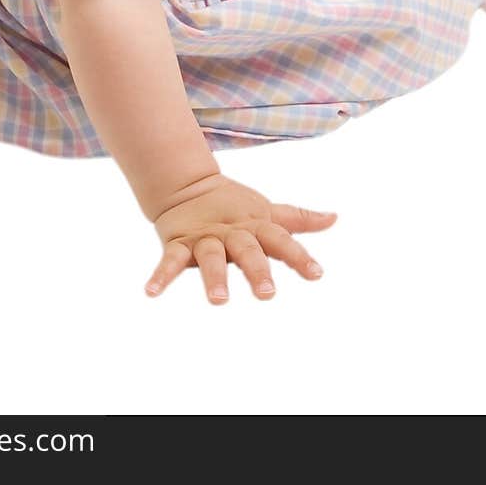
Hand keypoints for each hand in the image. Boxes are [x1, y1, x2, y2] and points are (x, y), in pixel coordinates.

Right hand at [145, 172, 336, 303]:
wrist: (187, 185)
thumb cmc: (233, 207)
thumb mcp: (266, 212)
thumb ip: (297, 219)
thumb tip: (334, 217)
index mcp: (255, 225)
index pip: (281, 240)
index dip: (299, 256)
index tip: (317, 274)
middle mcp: (232, 232)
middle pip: (247, 249)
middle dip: (257, 269)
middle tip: (267, 293)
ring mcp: (205, 238)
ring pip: (211, 256)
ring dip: (215, 277)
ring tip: (219, 300)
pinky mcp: (179, 243)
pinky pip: (169, 260)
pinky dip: (160, 276)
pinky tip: (151, 293)